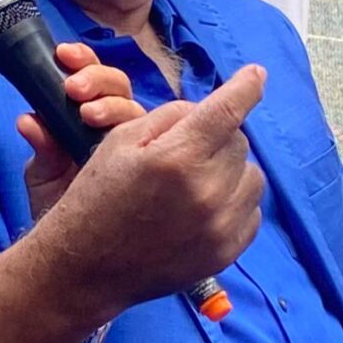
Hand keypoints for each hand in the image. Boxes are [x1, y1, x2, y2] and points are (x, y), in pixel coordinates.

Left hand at [20, 42, 145, 218]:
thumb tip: (27, 120)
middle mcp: (121, 131)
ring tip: (88, 114)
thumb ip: (41, 147)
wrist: (75, 256)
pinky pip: (160, 144)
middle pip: (122, 89)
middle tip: (74, 89)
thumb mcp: (43, 177)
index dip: (85, 62)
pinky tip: (127, 141)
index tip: (64, 55)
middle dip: (99, 80)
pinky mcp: (155, 169)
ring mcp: (142, 149)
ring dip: (114, 105)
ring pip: (140, 111)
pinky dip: (149, 134)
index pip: (97, 81)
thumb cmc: (60, 209)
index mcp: (94, 121)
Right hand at [29, 63, 267, 322]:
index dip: (246, 86)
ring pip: (252, 175)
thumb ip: (171, 116)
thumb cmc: (97, 197)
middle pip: (239, 141)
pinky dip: (234, 202)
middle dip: (219, 137)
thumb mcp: (121, 141)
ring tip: (198, 179)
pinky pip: (251, 211)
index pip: (228, 110)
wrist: (85, 269)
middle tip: (188, 150)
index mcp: (176, 157)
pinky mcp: (226, 252)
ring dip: (231, 169)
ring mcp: (219, 226)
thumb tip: (210, 108)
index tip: (256, 74)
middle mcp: (205, 192)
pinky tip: (204, 208)